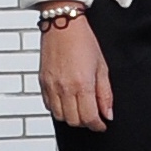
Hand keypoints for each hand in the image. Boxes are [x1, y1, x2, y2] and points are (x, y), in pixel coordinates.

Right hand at [37, 11, 111, 129]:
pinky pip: (49, 106)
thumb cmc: (83, 41)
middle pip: (74, 121)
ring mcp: (51, 86)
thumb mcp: (102, 67)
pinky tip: (67, 101)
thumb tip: (108, 113)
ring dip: (71, 117)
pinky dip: (59, 109)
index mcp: (82, 84)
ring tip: (79, 108)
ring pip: (60, 117)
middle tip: (93, 116)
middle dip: (86, 123)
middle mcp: (64, 88)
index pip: (89, 117)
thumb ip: (105, 93)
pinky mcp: (42, 83)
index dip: (98, 125)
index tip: (102, 124)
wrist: (62, 25)